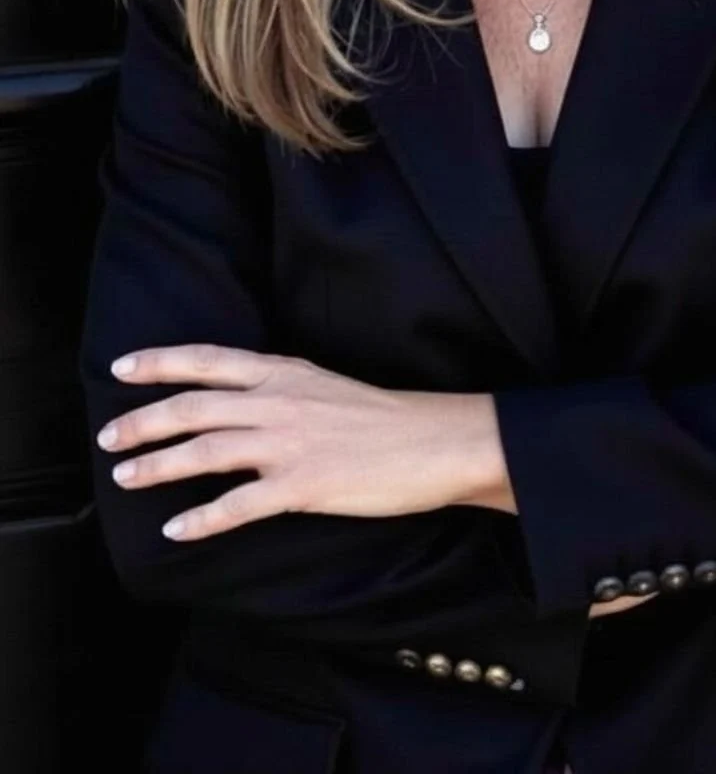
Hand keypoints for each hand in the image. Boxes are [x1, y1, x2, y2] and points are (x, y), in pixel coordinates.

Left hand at [95, 345, 499, 541]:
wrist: (433, 441)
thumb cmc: (383, 417)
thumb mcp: (323, 385)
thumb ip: (280, 390)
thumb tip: (239, 402)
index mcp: (284, 373)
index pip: (208, 360)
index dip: (160, 362)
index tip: (122, 369)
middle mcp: (277, 403)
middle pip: (193, 407)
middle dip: (143, 421)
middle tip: (109, 438)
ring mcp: (287, 444)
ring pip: (204, 451)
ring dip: (157, 465)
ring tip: (125, 478)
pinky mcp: (301, 486)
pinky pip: (237, 505)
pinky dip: (200, 520)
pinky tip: (175, 530)